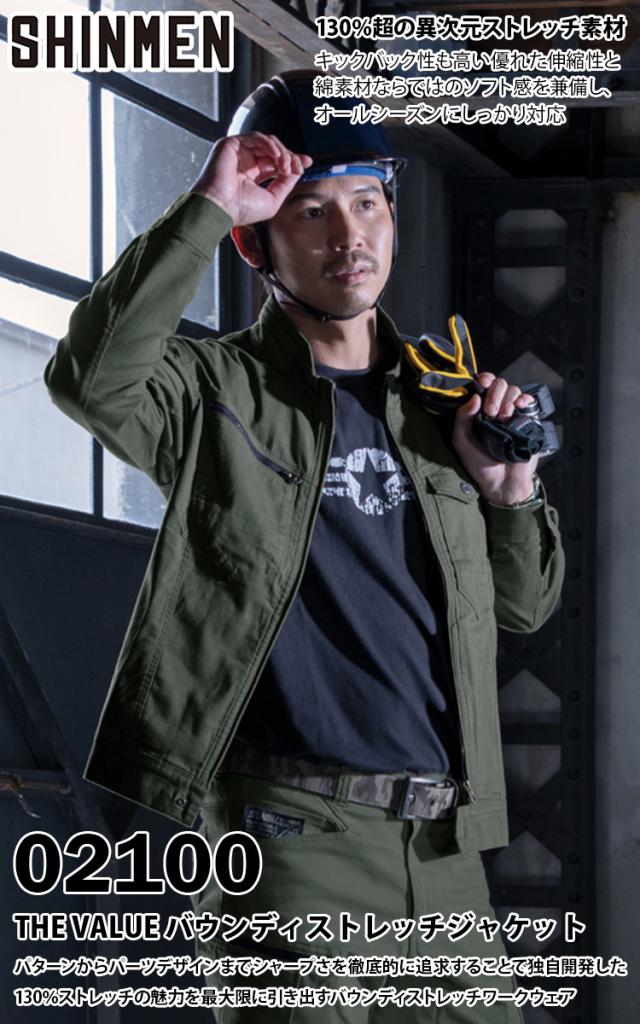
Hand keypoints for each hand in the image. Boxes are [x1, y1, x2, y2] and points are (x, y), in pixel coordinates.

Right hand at [191, 133, 312, 225]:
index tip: (306, 163)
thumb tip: (297, 171)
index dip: (292, 161)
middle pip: (274, 151)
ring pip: (267, 142)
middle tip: (299, 166)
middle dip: (290, 157)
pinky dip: (270, 145)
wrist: (219, 208)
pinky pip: (257, 137)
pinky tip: (277, 156)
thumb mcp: (273, 200)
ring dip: (282, 152)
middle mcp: (245, 163)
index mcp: (252, 176)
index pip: (275, 163)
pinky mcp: (231, 144)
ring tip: (286, 166)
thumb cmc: (240, 210)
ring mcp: (238, 152)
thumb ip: (286, 184)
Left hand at [451, 372, 538, 505]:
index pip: (483, 385)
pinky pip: (529, 402)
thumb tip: (474, 397)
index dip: (484, 379)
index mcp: (479, 410)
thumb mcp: (462, 442)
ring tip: (503, 419)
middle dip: (495, 394)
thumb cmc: (479, 464)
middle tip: (491, 413)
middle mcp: (496, 408)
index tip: (482, 384)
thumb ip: (462, 419)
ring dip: (508, 401)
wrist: (501, 482)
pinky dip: (525, 400)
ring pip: (514, 391)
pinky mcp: (528, 421)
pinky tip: (520, 407)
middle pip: (500, 384)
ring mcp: (513, 414)